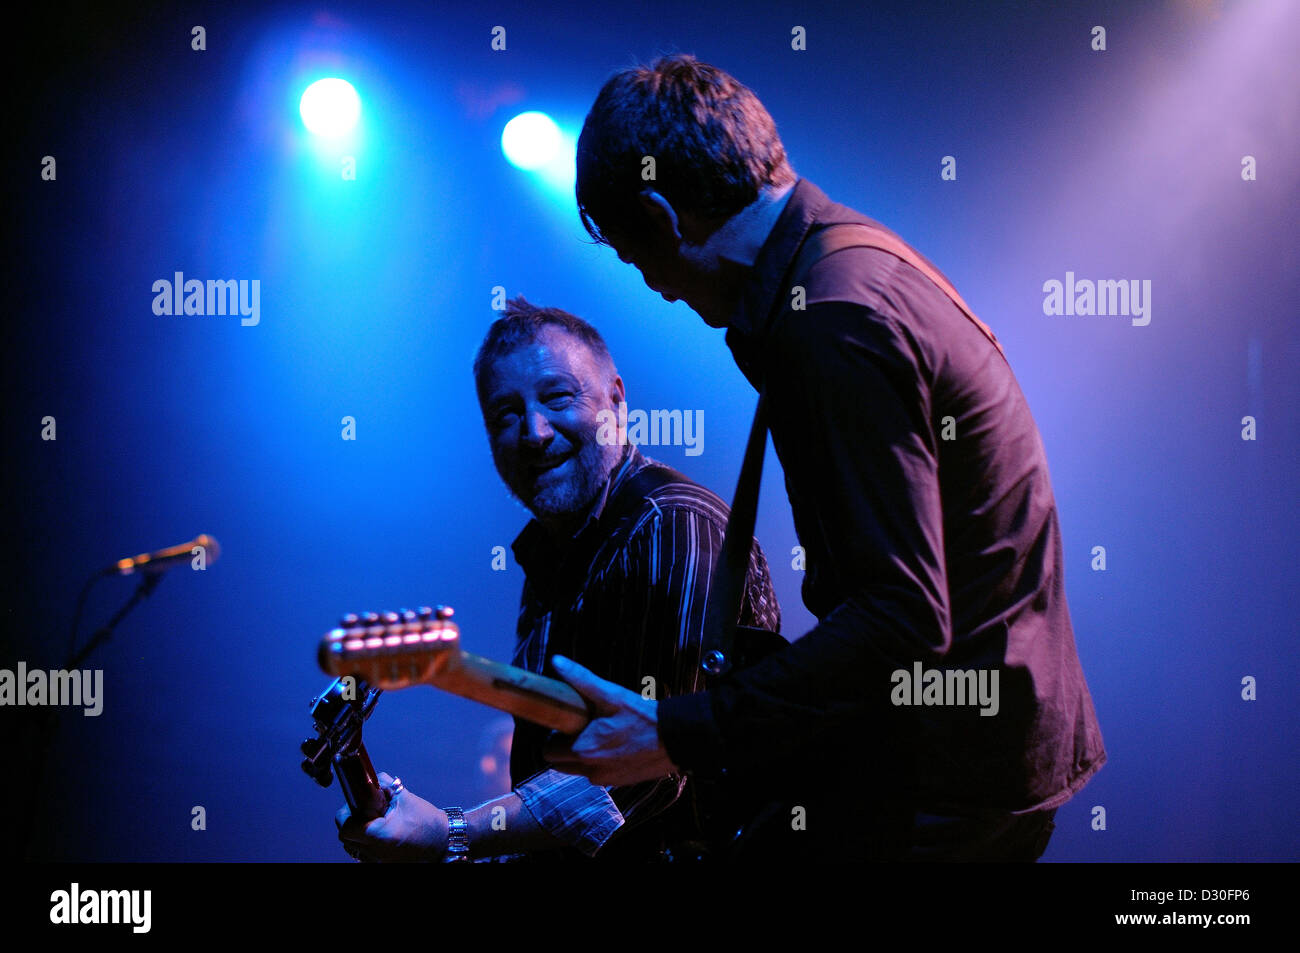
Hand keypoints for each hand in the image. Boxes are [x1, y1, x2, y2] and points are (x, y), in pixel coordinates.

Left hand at [335, 771, 447, 862]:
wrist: (443, 840)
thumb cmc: (426, 820)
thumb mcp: (405, 796)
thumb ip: (385, 785)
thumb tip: (369, 778)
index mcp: (379, 834)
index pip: (345, 828)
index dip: (345, 814)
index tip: (354, 805)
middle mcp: (376, 852)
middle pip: (346, 839)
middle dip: (350, 823)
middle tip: (363, 812)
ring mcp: (378, 861)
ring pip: (353, 848)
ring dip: (357, 835)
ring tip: (372, 823)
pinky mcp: (383, 864)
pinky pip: (364, 855)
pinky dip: (366, 844)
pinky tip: (379, 834)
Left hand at [542, 655, 677, 784]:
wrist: (677, 738)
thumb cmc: (642, 716)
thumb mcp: (611, 695)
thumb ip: (581, 679)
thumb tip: (556, 661)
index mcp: (583, 750)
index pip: (548, 751)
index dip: (555, 736)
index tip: (570, 723)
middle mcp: (590, 771)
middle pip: (560, 764)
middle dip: (565, 748)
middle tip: (583, 728)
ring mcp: (605, 780)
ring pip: (579, 770)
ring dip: (583, 756)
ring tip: (603, 735)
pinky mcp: (619, 783)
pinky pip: (598, 774)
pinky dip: (600, 763)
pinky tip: (617, 745)